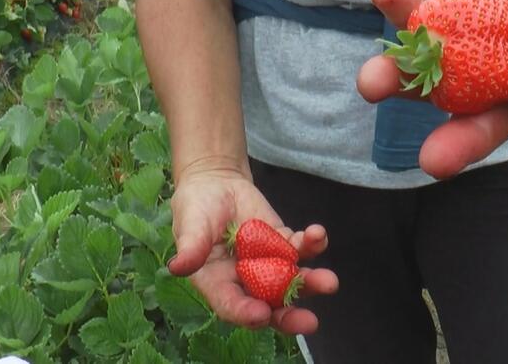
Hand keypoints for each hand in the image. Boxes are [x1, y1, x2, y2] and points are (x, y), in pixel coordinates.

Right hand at [167, 163, 338, 333]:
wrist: (216, 184)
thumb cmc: (195, 209)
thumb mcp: (190, 225)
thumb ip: (191, 247)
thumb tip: (178, 267)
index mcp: (218, 284)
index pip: (232, 305)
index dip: (246, 313)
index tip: (262, 314)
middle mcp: (246, 281)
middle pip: (270, 304)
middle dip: (290, 315)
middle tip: (309, 322)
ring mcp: (268, 263)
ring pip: (292, 279)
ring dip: (311, 282)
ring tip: (329, 282)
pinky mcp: (283, 242)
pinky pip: (300, 248)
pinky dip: (312, 244)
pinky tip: (318, 234)